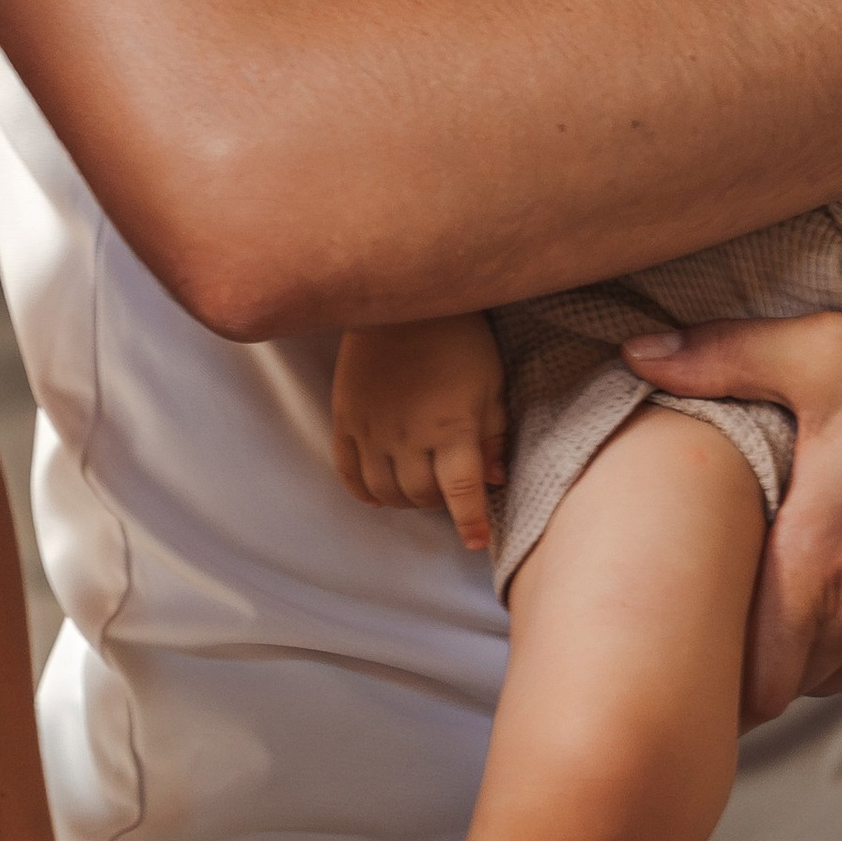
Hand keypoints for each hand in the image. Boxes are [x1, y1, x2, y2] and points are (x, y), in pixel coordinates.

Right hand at [332, 316, 508, 550]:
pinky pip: (347, 471)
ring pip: (383, 491)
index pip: (462, 493)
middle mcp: (409, 437)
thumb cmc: (458, 338)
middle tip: (449, 493)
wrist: (402, 298)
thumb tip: (496, 479)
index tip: (478, 541)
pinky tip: (376, 496)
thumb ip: (493, 433)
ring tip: (416, 490)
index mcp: (452, 429)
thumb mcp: (490, 382)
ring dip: (403, 500)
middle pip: (420, 496)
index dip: (471, 522)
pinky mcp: (345, 418)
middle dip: (439, 504)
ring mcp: (371, 430)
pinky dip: (362, 492)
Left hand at [622, 297, 841, 718]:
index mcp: (820, 559)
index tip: (695, 628)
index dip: (715, 662)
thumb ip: (717, 359)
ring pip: (840, 673)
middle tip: (729, 606)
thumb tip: (633, 352)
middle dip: (756, 656)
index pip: (749, 675)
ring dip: (812, 647)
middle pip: (787, 682)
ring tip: (792, 587)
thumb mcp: (822, 352)